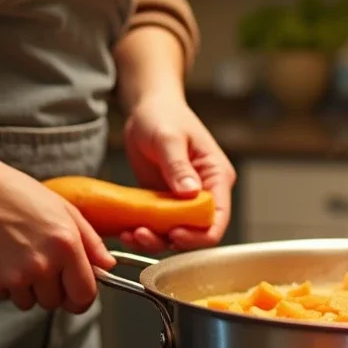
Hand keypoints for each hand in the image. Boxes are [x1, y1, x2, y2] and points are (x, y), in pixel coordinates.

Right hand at [0, 156, 115, 312]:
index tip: (76, 292)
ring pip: (31, 303)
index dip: (82, 297)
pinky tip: (1, 257)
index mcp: (66, 246)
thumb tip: (107, 265)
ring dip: (29, 288)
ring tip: (18, 256)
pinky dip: (6, 284)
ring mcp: (16, 277)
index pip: (85, 295)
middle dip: (54, 289)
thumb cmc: (15, 193)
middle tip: (41, 262)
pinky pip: (7, 296)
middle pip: (57, 303)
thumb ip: (91, 241)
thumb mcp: (63, 208)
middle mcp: (43, 265)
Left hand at [121, 93, 235, 251]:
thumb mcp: (168, 137)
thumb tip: (190, 193)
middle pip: (197, 231)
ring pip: (176, 232)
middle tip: (144, 235)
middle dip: (172, 239)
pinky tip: (128, 230)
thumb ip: (178, 166)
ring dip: (155, 239)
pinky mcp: (164, 202)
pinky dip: (145, 231)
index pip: (218, 217)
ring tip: (132, 234)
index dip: (200, 233)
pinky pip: (159, 224)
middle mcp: (204, 192)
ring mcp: (183, 199)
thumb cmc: (163, 115)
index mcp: (216, 176)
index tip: (175, 233)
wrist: (147, 108)